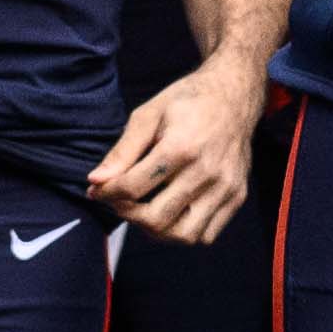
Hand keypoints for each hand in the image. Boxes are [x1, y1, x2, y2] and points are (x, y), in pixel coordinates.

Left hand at [89, 61, 265, 248]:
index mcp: (181, 147)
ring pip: (183, 235)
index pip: (133, 187)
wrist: (234, 96)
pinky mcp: (237, 196)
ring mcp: (225, 188)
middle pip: (156, 218)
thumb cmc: (187, 101)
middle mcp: (206, 172)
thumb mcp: (148, 115)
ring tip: (143, 211)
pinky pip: (206, 234)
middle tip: (118, 201)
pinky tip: (171, 212)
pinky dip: (183, 231)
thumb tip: (95, 181)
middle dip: (126, 214)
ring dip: (155, 230)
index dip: (106, 193)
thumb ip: (122, 150)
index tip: (97, 190)